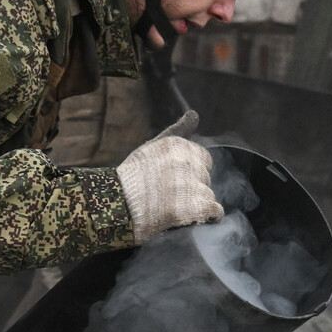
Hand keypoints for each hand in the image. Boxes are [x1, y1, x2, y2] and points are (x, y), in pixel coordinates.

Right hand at [116, 112, 222, 243]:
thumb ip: (177, 131)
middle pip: (205, 178)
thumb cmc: (131, 179)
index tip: (172, 181)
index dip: (190, 172)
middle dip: (191, 187)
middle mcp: (187, 162)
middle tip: (167, 197)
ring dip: (195, 204)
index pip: (203, 159)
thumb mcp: (151, 148)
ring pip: (207, 195)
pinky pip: (215, 211)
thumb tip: (195, 114)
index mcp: (178, 146)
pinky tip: (191, 218)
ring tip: (171, 208)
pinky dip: (207, 217)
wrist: (116, 207)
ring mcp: (192, 185)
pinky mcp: (196, 207)